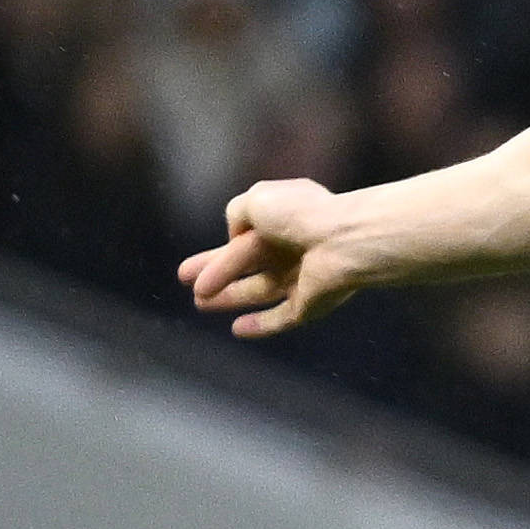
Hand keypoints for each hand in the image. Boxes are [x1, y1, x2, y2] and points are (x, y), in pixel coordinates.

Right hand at [182, 179, 374, 337]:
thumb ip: (238, 213)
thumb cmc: (300, 215)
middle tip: (192, 288)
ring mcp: (304, 277)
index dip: (214, 256)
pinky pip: (282, 317)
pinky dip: (261, 325)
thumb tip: (236, 237)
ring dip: (231, 298)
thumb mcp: (257, 199)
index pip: (243, 240)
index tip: (185, 272)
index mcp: (284, 219)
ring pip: (261, 291)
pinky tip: (237, 329)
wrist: (344, 241)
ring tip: (200, 304)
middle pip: (249, 266)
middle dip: (218, 276)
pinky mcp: (311, 304)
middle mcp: (294, 248)